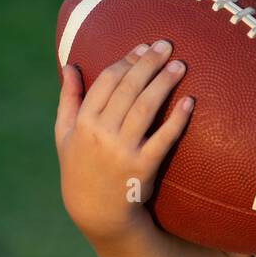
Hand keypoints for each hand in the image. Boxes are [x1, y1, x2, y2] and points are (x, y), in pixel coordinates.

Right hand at [54, 41, 192, 243]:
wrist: (96, 211)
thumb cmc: (80, 166)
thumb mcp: (65, 134)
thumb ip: (69, 99)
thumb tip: (70, 65)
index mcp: (83, 122)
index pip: (106, 81)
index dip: (127, 60)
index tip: (144, 47)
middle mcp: (101, 134)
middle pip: (128, 88)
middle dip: (149, 63)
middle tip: (167, 46)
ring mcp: (123, 151)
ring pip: (146, 108)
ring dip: (164, 83)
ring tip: (180, 65)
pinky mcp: (144, 166)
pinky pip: (164, 138)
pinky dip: (177, 119)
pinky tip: (190, 102)